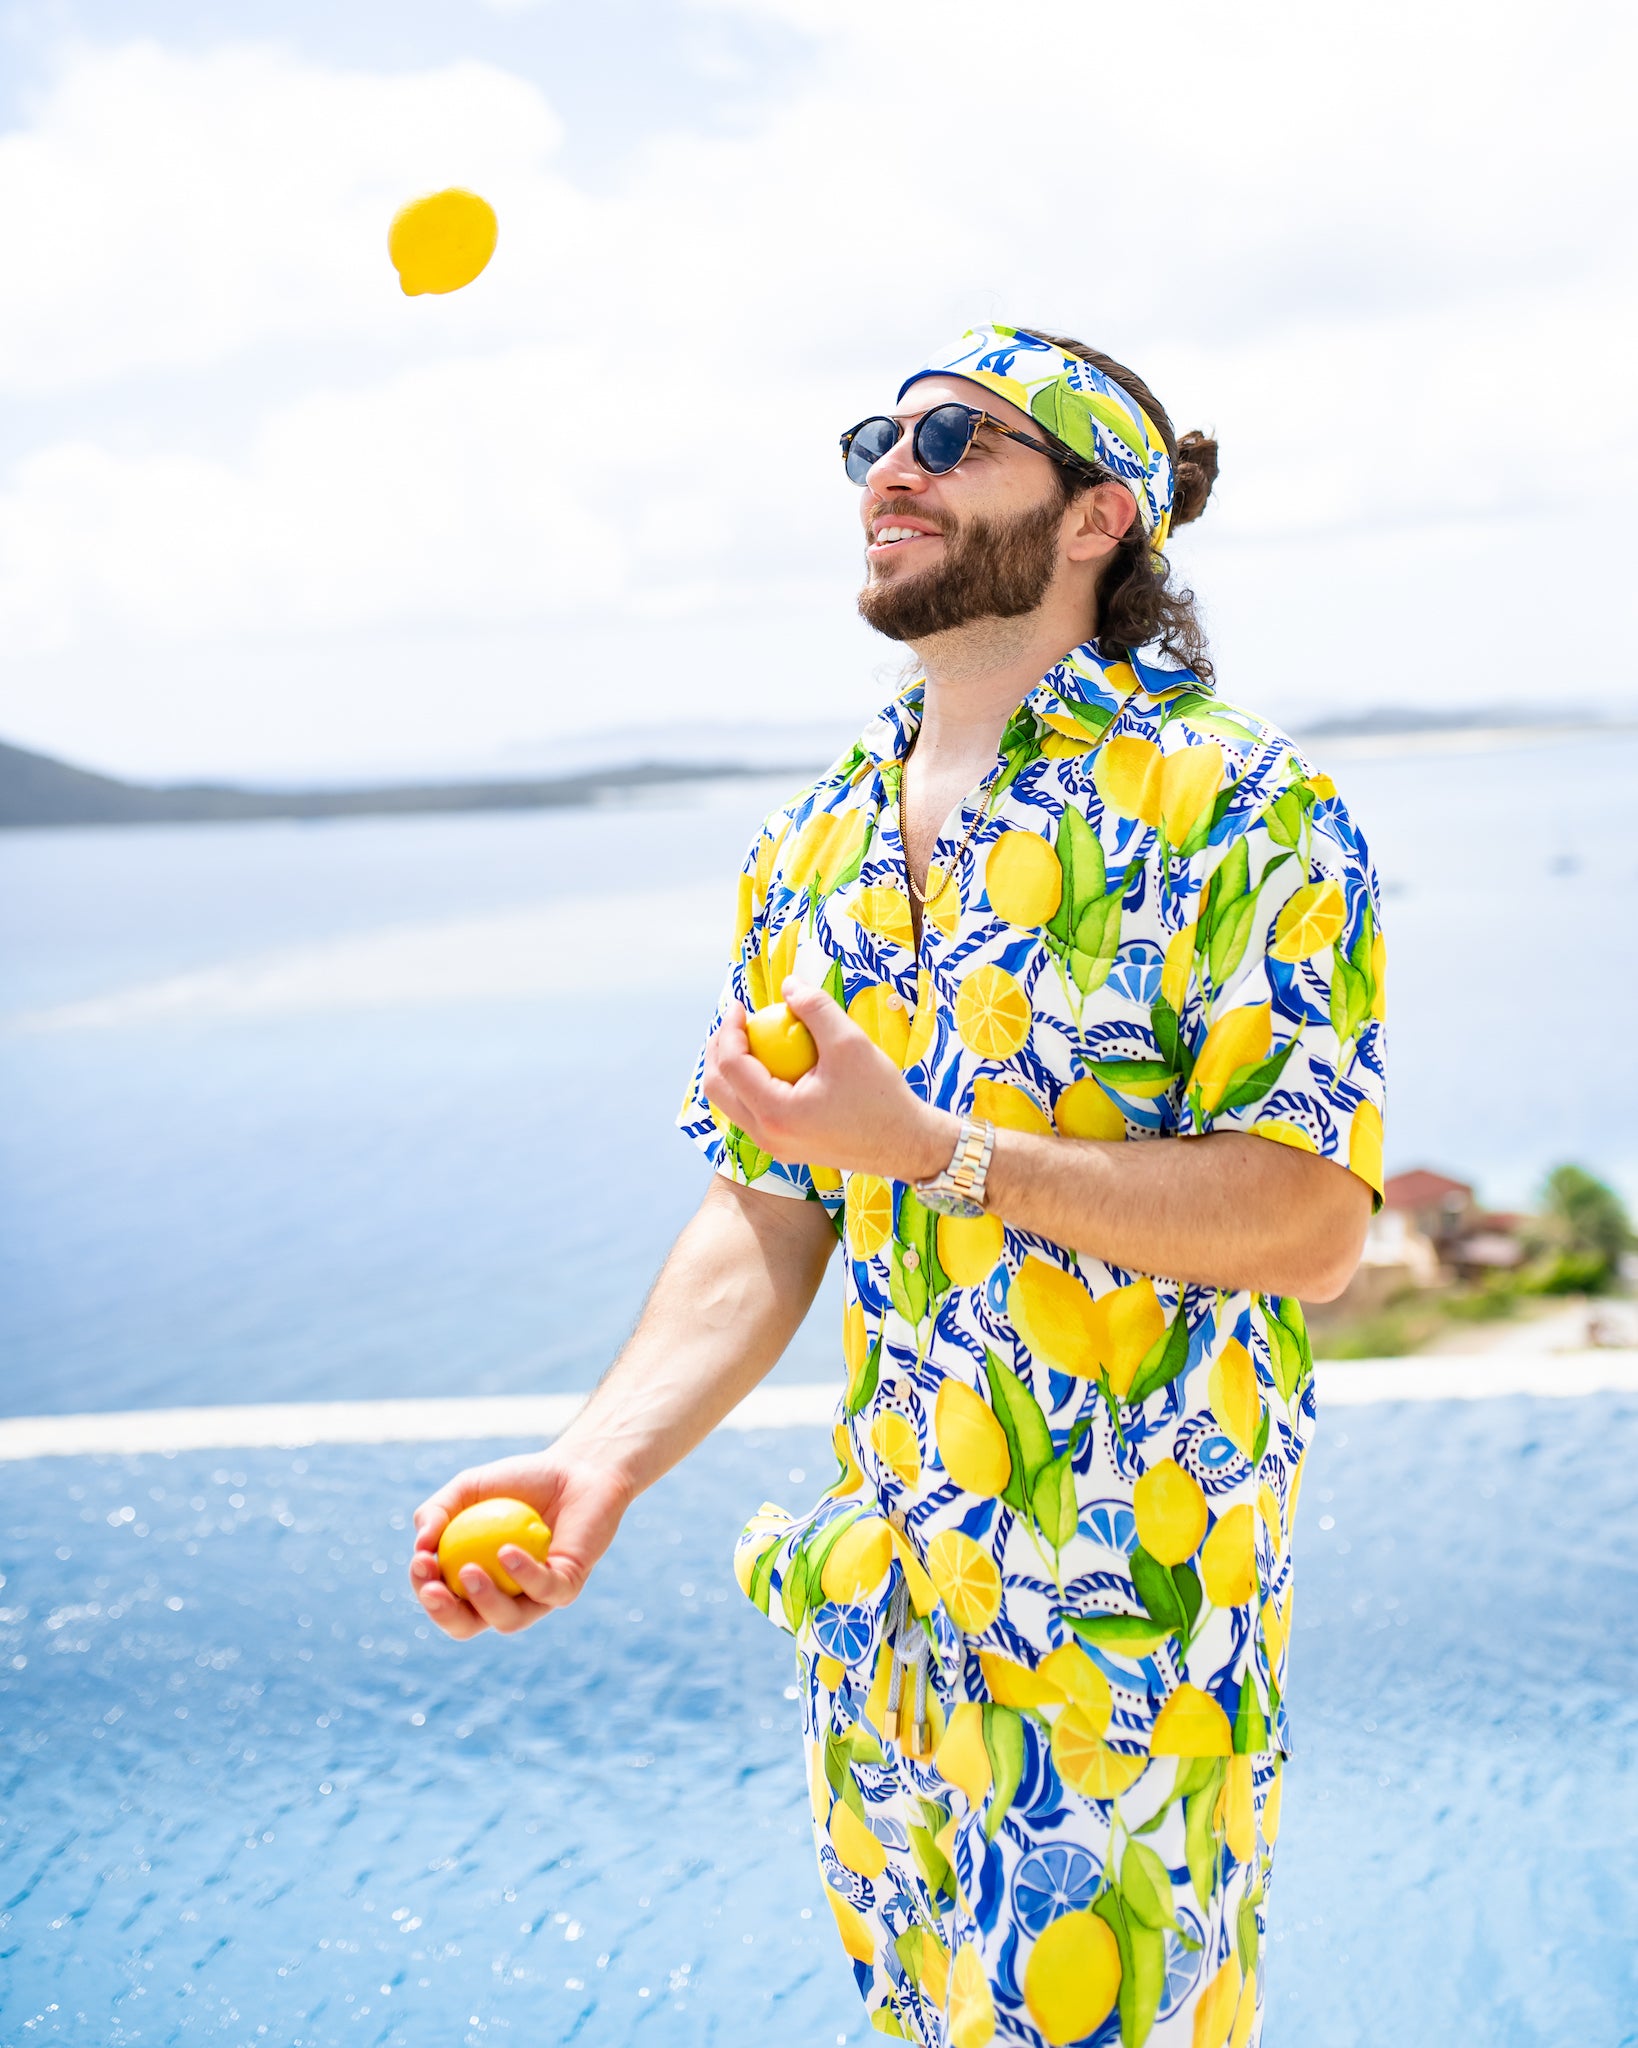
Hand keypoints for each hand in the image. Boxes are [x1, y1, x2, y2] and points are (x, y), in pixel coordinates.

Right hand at [408, 1446, 632, 1640]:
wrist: (574, 1468)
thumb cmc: (518, 1481)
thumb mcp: (468, 1488)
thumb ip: (437, 1512)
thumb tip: (420, 1546)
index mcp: (475, 1581)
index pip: (443, 1601)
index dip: (426, 1591)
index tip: (421, 1563)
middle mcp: (504, 1597)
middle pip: (467, 1625)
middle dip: (444, 1614)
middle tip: (433, 1589)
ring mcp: (537, 1596)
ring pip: (508, 1620)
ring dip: (484, 1601)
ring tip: (468, 1570)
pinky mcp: (567, 1585)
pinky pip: (544, 1590)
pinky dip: (524, 1574)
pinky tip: (507, 1552)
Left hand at [702, 975, 956, 1181]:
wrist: (906, 1145)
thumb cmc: (881, 1097)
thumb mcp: (850, 1043)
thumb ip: (815, 1009)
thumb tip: (788, 985)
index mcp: (776, 1114)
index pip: (732, 1066)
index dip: (729, 1030)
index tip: (740, 1006)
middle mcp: (767, 1137)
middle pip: (717, 1090)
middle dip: (718, 1051)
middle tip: (735, 1023)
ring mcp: (774, 1147)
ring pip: (731, 1105)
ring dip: (731, 1070)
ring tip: (749, 1040)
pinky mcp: (785, 1149)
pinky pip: (751, 1114)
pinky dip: (750, 1086)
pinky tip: (772, 1064)